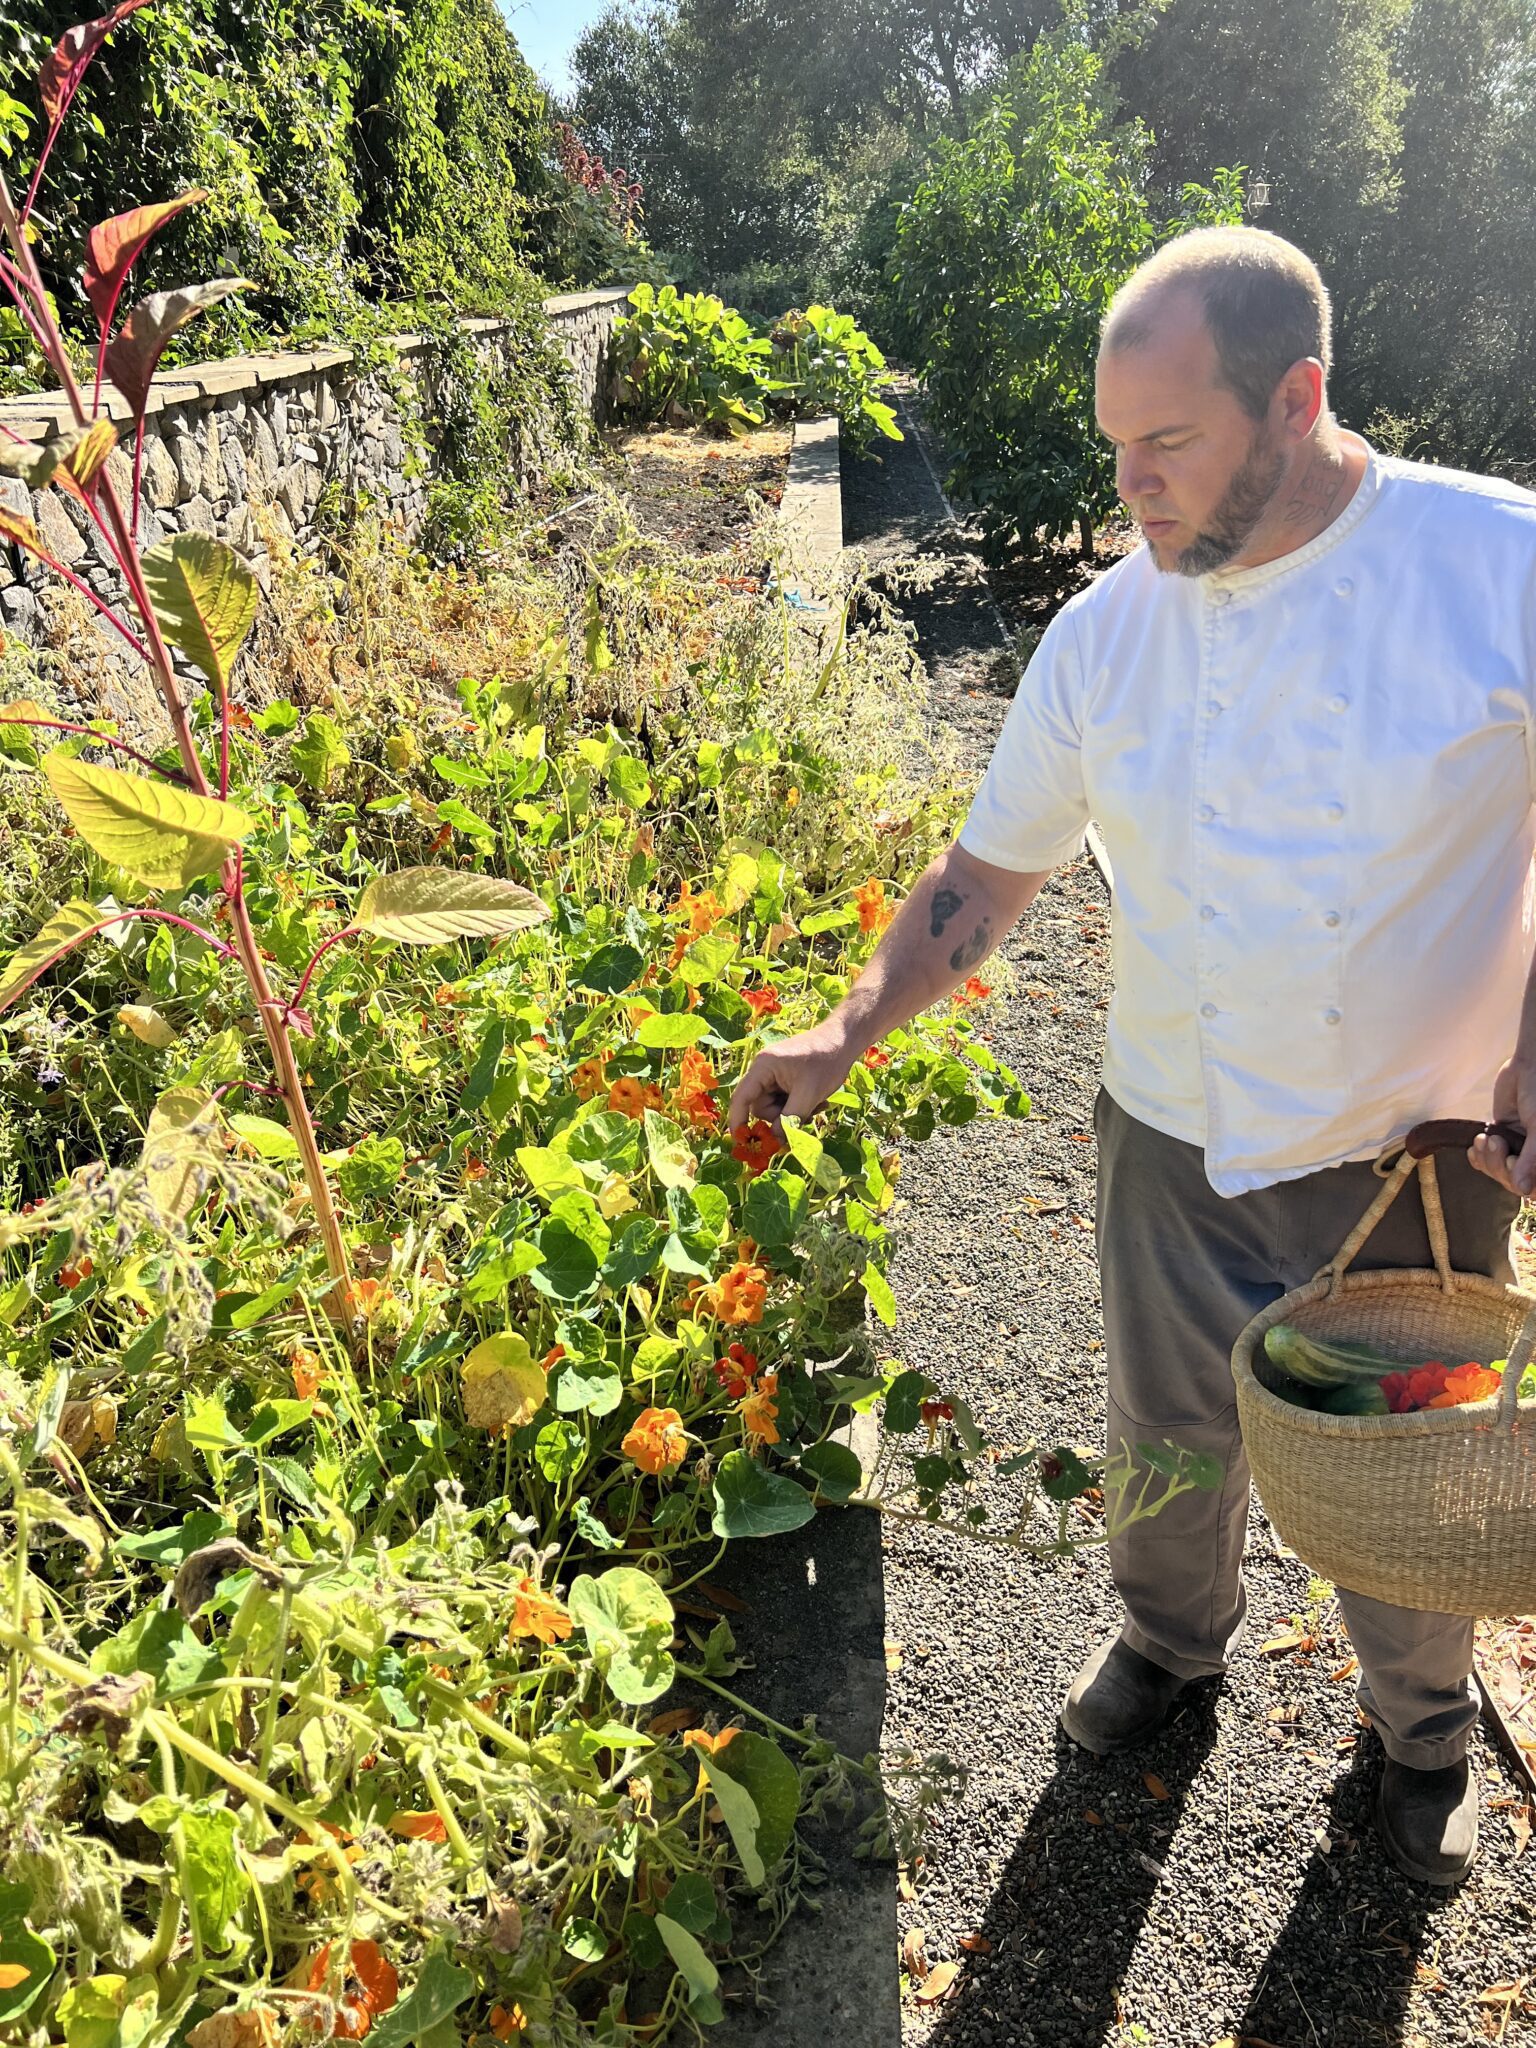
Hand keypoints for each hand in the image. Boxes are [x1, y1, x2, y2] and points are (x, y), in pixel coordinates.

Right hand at [727, 1020, 860, 1134]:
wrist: (845, 1040)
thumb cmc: (827, 1062)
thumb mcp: (808, 1095)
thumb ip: (790, 1120)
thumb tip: (776, 1143)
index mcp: (763, 1067)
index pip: (741, 1099)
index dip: (738, 1122)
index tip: (743, 1144)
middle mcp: (764, 1071)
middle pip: (761, 1107)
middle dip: (781, 1118)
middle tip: (805, 1119)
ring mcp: (775, 1075)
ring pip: (775, 1107)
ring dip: (794, 1114)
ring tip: (817, 1106)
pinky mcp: (786, 1079)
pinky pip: (785, 1102)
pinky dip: (799, 1107)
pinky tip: (818, 1102)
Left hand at [1469, 1053, 1535, 1194]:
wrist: (1529, 1067)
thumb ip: (1534, 1159)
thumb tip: (1524, 1190)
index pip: (1535, 1189)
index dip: (1522, 1182)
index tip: (1513, 1159)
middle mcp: (1535, 1157)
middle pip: (1513, 1182)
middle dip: (1498, 1165)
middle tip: (1494, 1141)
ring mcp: (1519, 1150)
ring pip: (1498, 1172)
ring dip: (1486, 1159)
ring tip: (1484, 1138)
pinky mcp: (1502, 1139)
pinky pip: (1487, 1160)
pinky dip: (1478, 1156)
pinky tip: (1475, 1147)